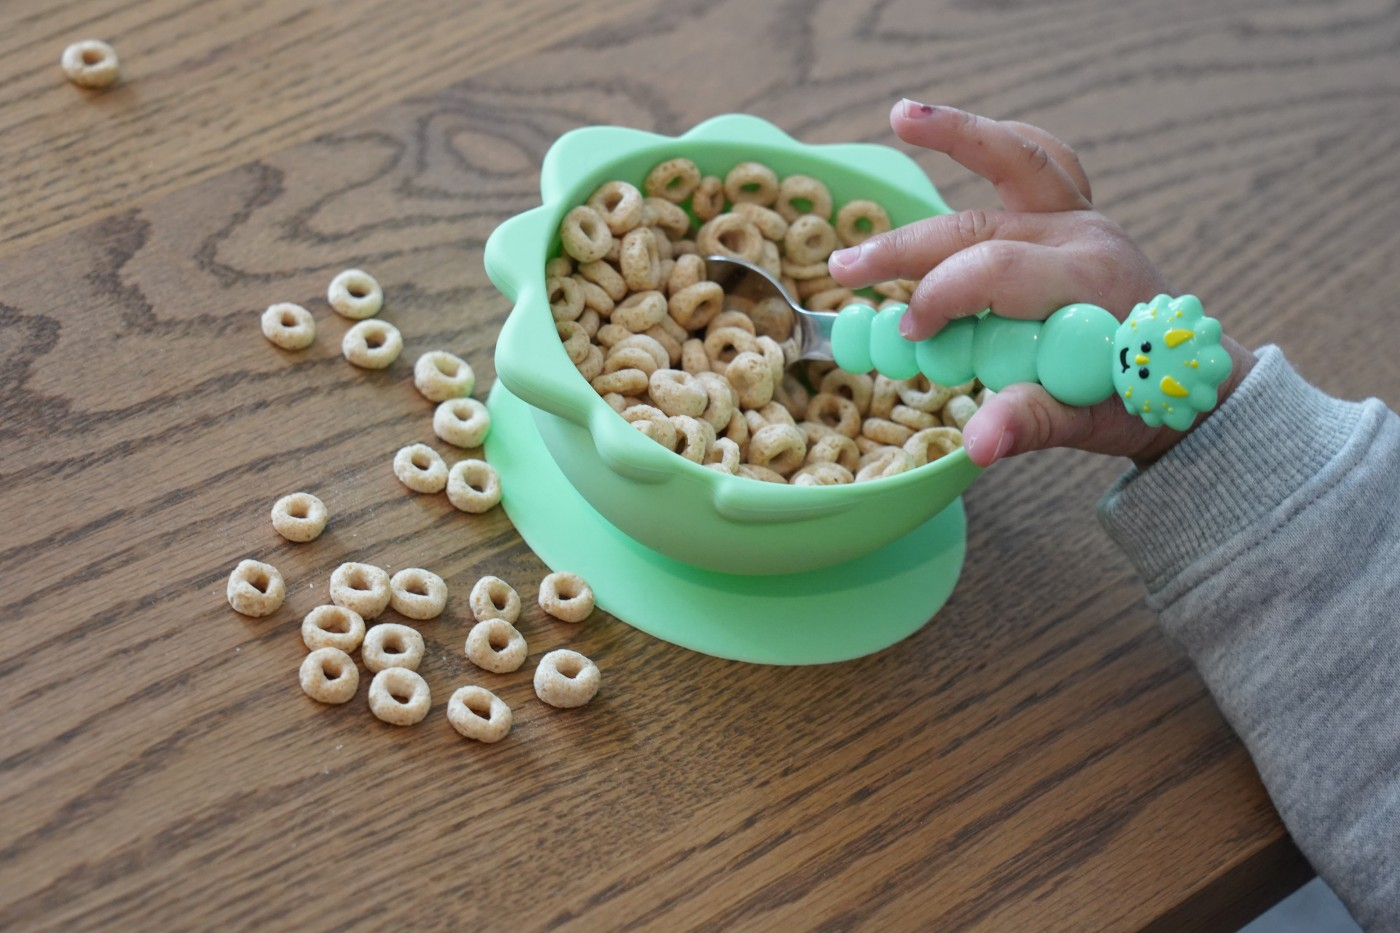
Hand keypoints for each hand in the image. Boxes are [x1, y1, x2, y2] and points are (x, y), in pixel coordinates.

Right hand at [828, 101, 1254, 467]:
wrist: (1190, 378)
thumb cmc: (1136, 401)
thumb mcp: (1086, 423)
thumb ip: (1030, 422)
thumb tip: (976, 444)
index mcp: (1088, 284)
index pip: (995, 272)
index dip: (940, 299)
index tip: (908, 338)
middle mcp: (1085, 236)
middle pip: (980, 224)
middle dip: (907, 246)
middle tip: (845, 268)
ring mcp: (1083, 217)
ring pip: (1018, 160)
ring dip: (957, 134)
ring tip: (901, 115)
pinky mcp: (1076, 213)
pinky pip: (1038, 158)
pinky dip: (995, 141)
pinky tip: (947, 127)